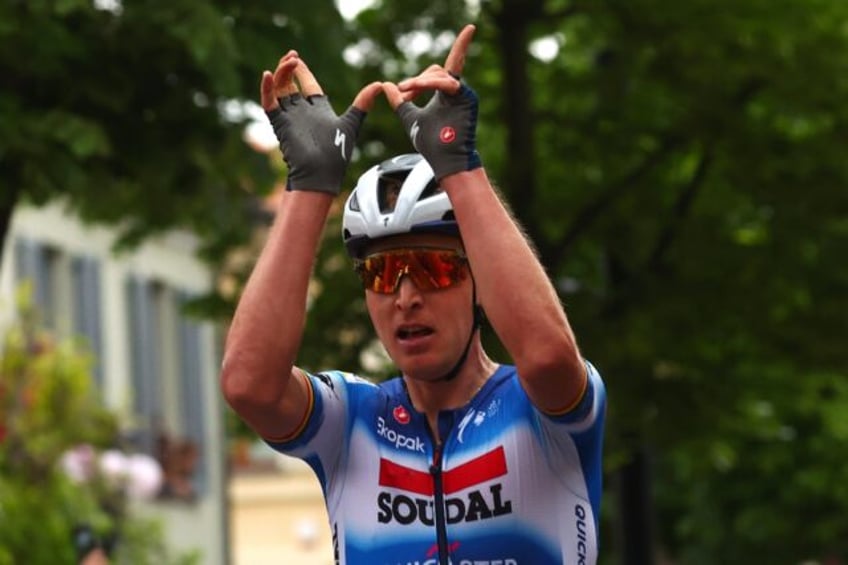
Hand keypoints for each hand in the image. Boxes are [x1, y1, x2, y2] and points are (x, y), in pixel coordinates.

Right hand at [261, 51, 381, 193]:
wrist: (321, 173)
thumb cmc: (336, 154)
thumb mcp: (351, 124)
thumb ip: (362, 104)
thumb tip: (378, 84)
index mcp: (318, 110)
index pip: (307, 85)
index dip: (302, 71)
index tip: (297, 57)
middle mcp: (302, 112)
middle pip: (290, 84)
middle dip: (289, 68)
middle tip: (292, 55)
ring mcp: (290, 117)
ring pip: (279, 89)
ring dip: (281, 73)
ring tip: (289, 61)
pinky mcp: (280, 124)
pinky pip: (268, 103)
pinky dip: (266, 89)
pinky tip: (268, 74)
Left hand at [382, 24, 480, 179]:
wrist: (444, 158)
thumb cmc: (432, 143)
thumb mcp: (410, 117)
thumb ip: (399, 102)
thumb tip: (386, 85)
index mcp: (443, 95)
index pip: (434, 73)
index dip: (415, 81)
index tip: (401, 91)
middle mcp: (455, 92)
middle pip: (436, 70)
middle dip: (417, 80)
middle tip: (404, 93)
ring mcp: (463, 94)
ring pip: (440, 74)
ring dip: (421, 81)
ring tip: (407, 93)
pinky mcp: (468, 98)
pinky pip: (449, 83)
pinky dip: (432, 83)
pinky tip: (419, 86)